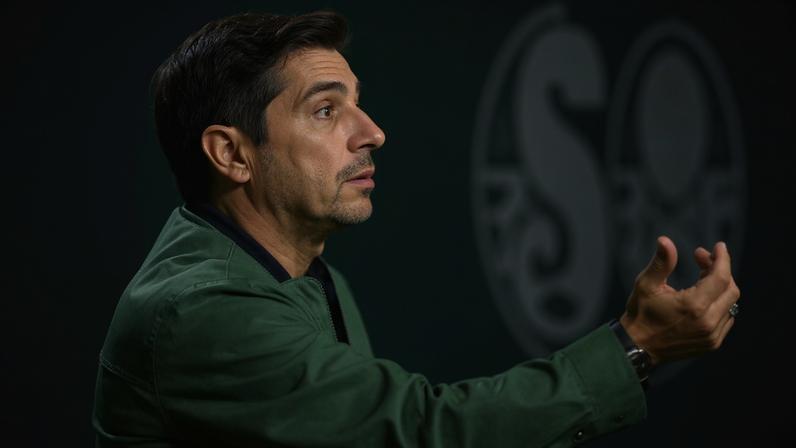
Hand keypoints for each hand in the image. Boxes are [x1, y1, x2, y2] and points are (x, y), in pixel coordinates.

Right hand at [620, 236, 740, 365]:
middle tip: (701, 259)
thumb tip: (665, 240)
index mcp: (693, 306)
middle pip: (731, 289)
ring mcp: (712, 335)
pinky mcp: (712, 344)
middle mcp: (707, 322)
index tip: (719, 246)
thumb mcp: (646, 284)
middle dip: (720, 270)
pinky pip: (727, 318)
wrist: (637, 347)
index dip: (722, 259)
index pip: (721, 277)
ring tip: (701, 277)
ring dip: (721, 287)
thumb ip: (661, 262)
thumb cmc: (640, 313)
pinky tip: (704, 297)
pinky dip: (720, 304)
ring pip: (731, 304)